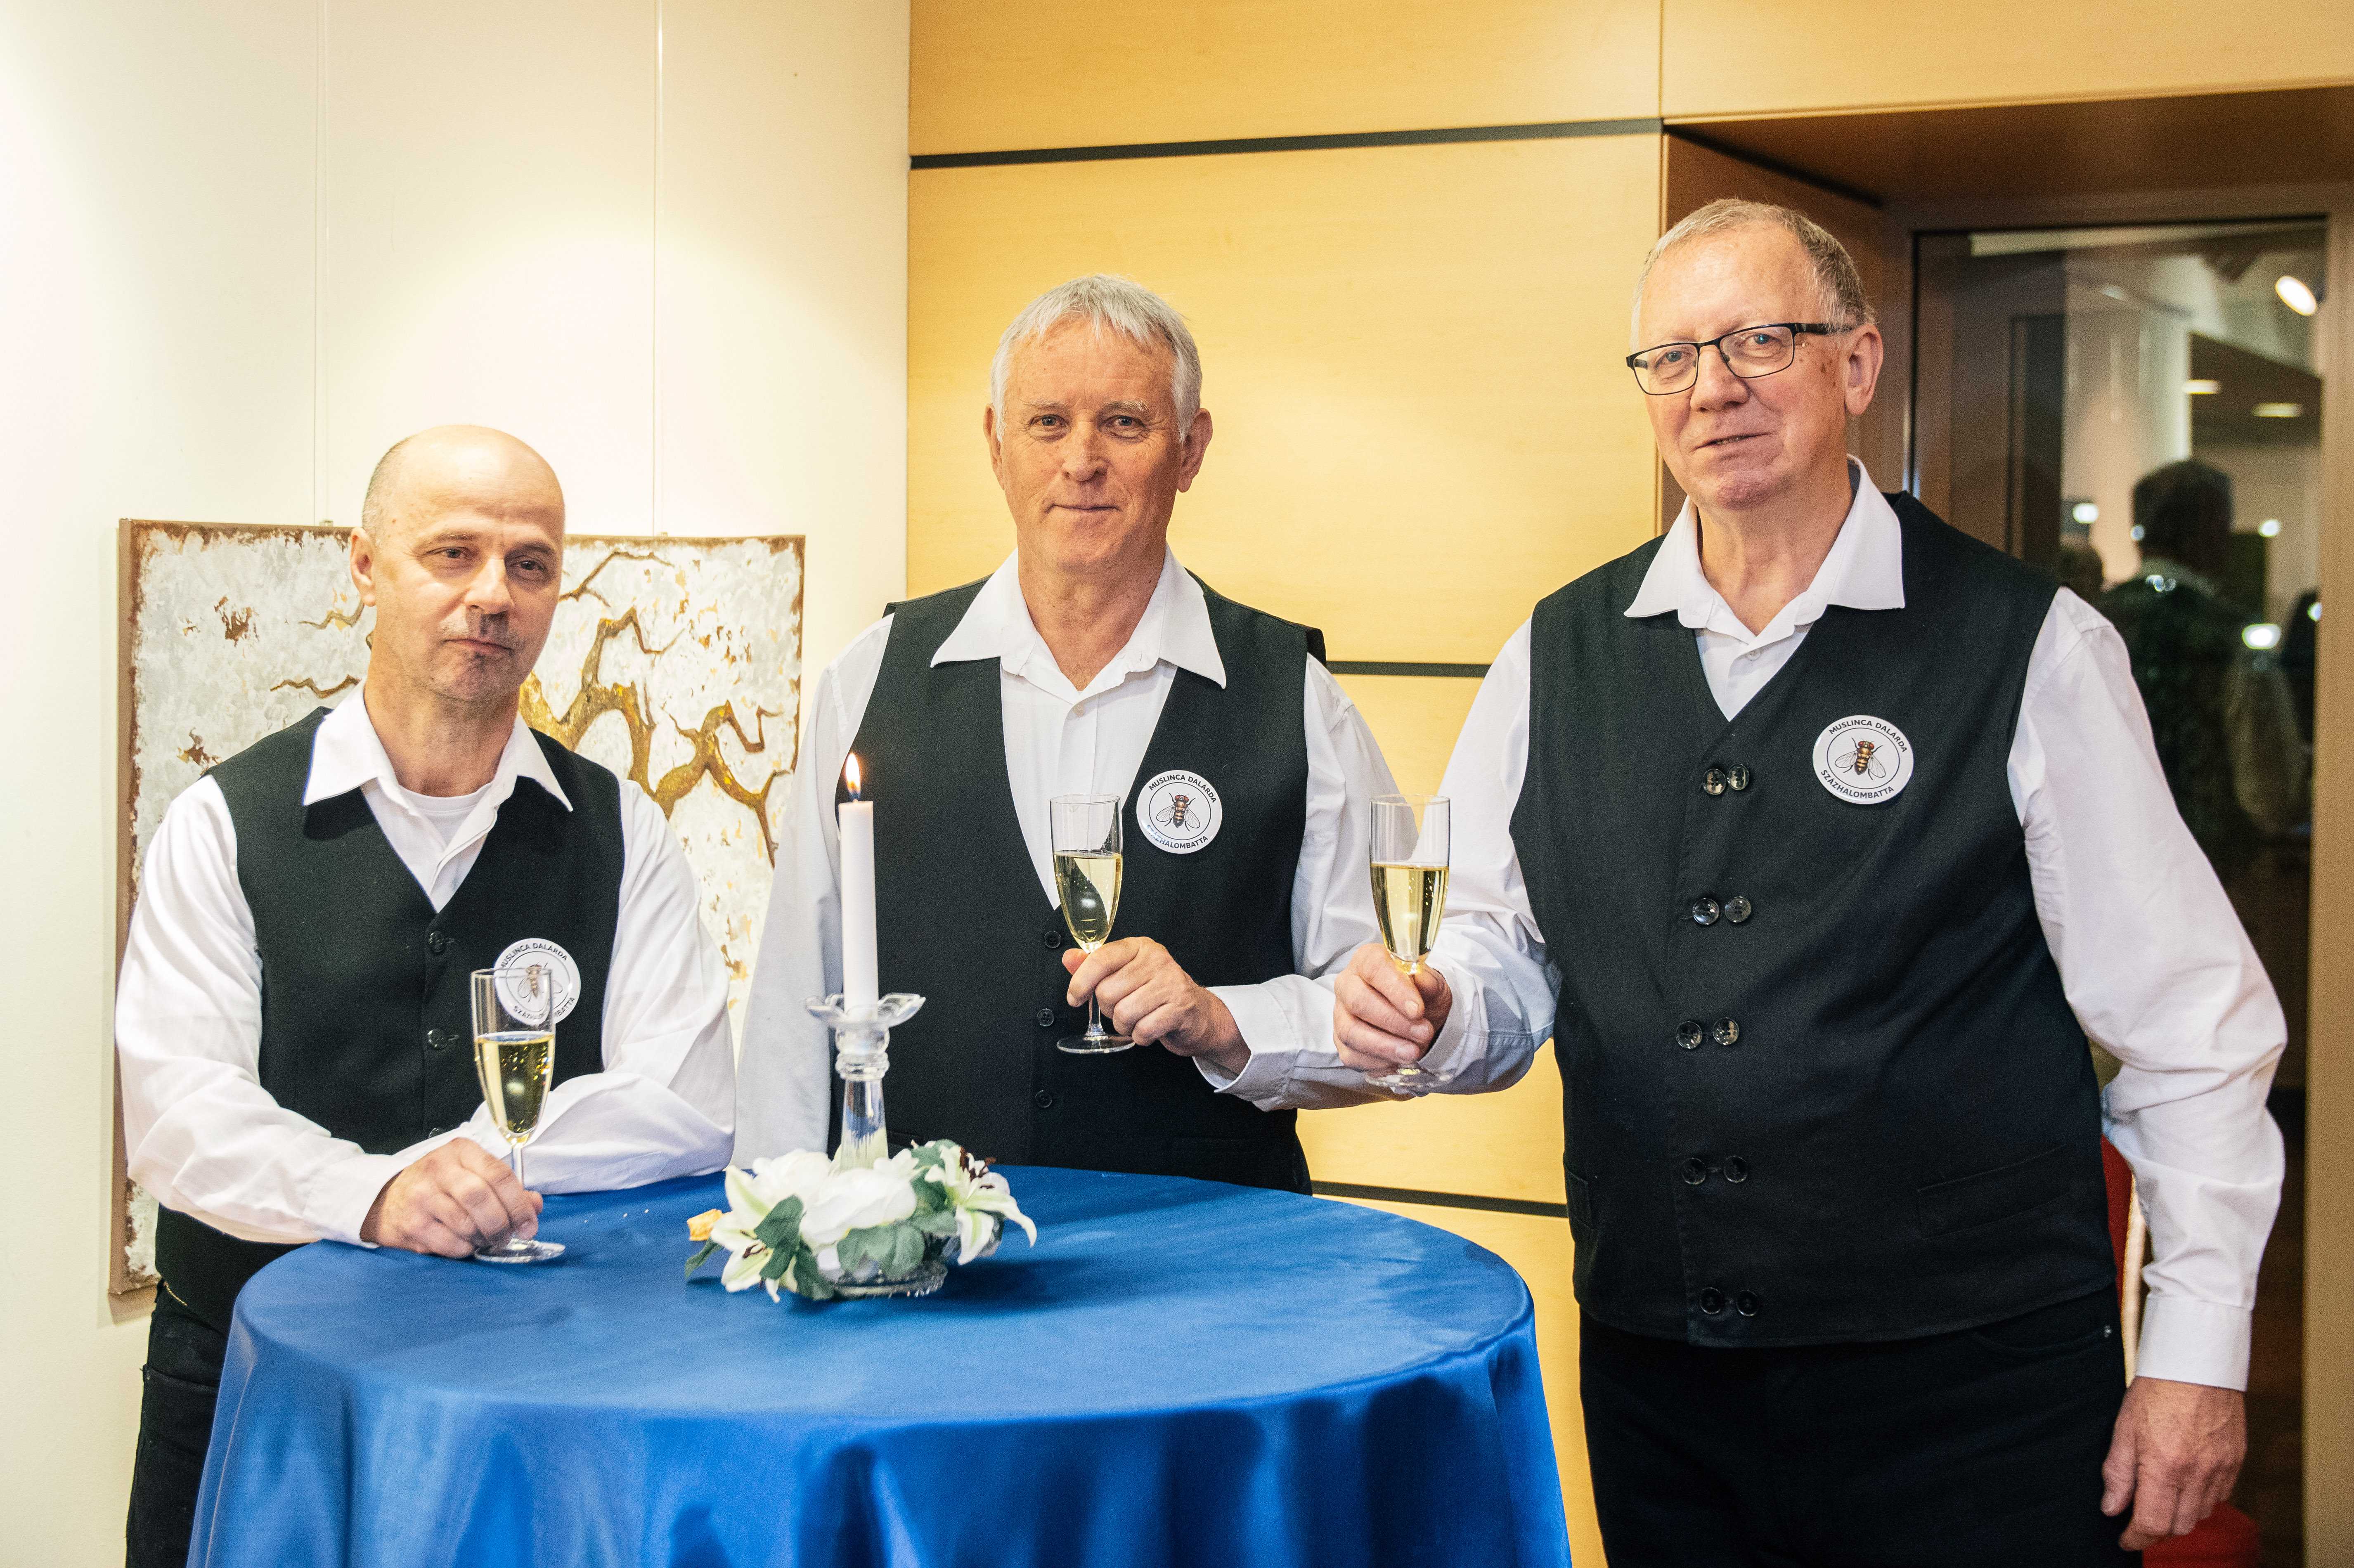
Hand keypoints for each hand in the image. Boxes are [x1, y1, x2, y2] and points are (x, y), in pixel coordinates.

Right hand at [360, 1138, 542, 1257]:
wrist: (387, 1199)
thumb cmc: (440, 1186)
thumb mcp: (472, 1174)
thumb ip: (506, 1188)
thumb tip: (535, 1205)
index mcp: (461, 1152)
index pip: (498, 1175)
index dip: (519, 1204)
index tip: (530, 1225)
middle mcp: (439, 1169)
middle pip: (481, 1198)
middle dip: (502, 1223)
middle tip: (508, 1237)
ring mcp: (421, 1197)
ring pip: (466, 1224)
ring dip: (484, 1238)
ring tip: (487, 1239)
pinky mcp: (411, 1224)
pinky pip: (450, 1244)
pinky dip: (466, 1249)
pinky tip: (466, 1243)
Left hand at [1063, 938, 1245, 1074]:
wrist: (1198, 1014)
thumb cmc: (1157, 993)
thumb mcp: (1126, 973)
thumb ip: (1095, 966)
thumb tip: (1069, 958)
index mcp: (1140, 947)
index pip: (1101, 959)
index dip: (1080, 982)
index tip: (1074, 998)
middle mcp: (1157, 960)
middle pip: (1107, 992)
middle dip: (1109, 1009)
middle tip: (1123, 1008)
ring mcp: (1171, 983)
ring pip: (1123, 1014)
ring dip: (1125, 1025)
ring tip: (1138, 1019)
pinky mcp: (1181, 1008)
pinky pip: (1143, 1030)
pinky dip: (1141, 1036)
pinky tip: (1150, 1028)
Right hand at [1333, 941, 1450, 1076]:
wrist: (1417, 1019)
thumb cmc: (1420, 995)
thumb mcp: (1433, 987)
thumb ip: (1429, 982)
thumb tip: (1421, 978)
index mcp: (1367, 960)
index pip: (1374, 968)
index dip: (1395, 989)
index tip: (1417, 1010)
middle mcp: (1347, 984)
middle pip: (1359, 1001)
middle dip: (1394, 1021)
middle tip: (1423, 1032)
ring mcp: (1341, 1014)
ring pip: (1351, 1032)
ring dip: (1385, 1045)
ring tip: (1413, 1052)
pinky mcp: (1341, 1042)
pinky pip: (1351, 1055)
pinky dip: (1377, 1061)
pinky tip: (1398, 1060)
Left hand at [2101, 1376, 2245, 1548]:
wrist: (2197, 1363)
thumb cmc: (2156, 1390)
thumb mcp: (2124, 1428)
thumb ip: (2118, 1472)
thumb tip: (2111, 1508)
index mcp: (2165, 1466)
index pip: (2153, 1523)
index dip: (2136, 1538)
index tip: (2125, 1539)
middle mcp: (2197, 1473)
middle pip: (2179, 1526)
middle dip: (2157, 1529)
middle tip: (2140, 1519)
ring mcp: (2221, 1468)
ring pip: (2200, 1514)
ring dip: (2179, 1515)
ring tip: (2162, 1498)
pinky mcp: (2236, 1461)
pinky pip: (2220, 1496)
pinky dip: (2201, 1499)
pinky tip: (2186, 1483)